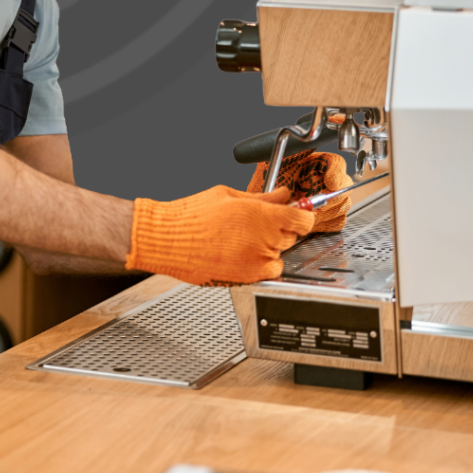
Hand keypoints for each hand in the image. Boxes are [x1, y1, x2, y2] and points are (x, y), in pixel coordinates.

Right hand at [125, 185, 314, 284]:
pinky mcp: (246, 279)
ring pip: (280, 255)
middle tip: (261, 222)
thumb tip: (282, 194)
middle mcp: (264, 240)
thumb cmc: (192, 216)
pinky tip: (242, 253)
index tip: (299, 213)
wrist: (168, 240)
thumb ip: (262, 197)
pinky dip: (261, 264)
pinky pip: (268, 272)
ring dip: (271, 247)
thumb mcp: (230, 195)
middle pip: (293, 236)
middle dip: (282, 228)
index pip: (304, 218)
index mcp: (263, 215)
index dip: (303, 214)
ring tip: (246, 238)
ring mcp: (256, 262)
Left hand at [247, 149, 351, 232]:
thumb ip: (287, 154)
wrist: (263, 202)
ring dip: (327, 212)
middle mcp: (326, 180)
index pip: (337, 163)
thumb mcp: (273, 163)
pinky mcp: (326, 218)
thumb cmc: (266, 181)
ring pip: (342, 206)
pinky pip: (336, 222)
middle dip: (332, 198)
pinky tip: (310, 221)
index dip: (336, 173)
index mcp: (317, 162)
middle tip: (316, 204)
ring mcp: (328, 200)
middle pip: (345, 186)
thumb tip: (298, 148)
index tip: (329, 182)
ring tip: (308, 213)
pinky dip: (326, 224)